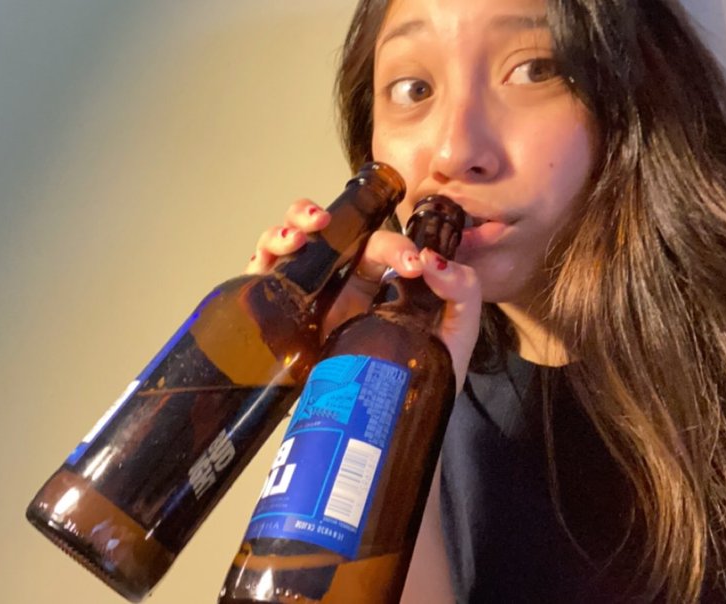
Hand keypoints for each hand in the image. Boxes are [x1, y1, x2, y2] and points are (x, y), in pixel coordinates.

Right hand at [244, 199, 481, 383]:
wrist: (384, 431)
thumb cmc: (420, 381)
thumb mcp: (455, 335)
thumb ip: (462, 294)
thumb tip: (436, 263)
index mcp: (377, 281)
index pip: (378, 245)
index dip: (394, 243)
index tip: (413, 265)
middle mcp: (337, 283)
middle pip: (325, 233)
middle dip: (331, 217)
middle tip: (335, 228)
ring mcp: (307, 297)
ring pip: (290, 242)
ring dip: (292, 224)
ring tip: (304, 233)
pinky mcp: (281, 316)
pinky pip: (264, 273)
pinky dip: (268, 251)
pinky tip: (281, 253)